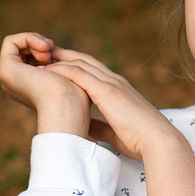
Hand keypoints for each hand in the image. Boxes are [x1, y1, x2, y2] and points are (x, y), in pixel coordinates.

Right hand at [0, 32, 89, 135]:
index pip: (31, 58)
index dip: (45, 50)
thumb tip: (50, 48)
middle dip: (40, 44)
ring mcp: (9, 78)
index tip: (58, 54)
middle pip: (23, 51)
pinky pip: (10, 42)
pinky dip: (28, 38)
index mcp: (28, 88)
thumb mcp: (67, 74)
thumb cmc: (74, 94)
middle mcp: (15, 84)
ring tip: (49, 50)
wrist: (68, 104)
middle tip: (52, 50)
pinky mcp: (6, 70)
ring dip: (35, 41)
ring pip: (16, 45)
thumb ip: (56, 62)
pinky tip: (44, 48)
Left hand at [43, 46, 186, 160]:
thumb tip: (86, 126)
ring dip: (59, 59)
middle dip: (64, 56)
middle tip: (43, 55)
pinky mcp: (106, 90)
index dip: (75, 67)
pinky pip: (79, 73)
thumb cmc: (139, 140)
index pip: (93, 71)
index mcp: (118, 90)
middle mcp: (115, 81)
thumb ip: (101, 125)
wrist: (156, 140)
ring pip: (80, 62)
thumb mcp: (115, 131)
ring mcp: (111, 83)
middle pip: (85, 60)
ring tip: (38, 58)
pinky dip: (62, 69)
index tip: (57, 67)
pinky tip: (46, 70)